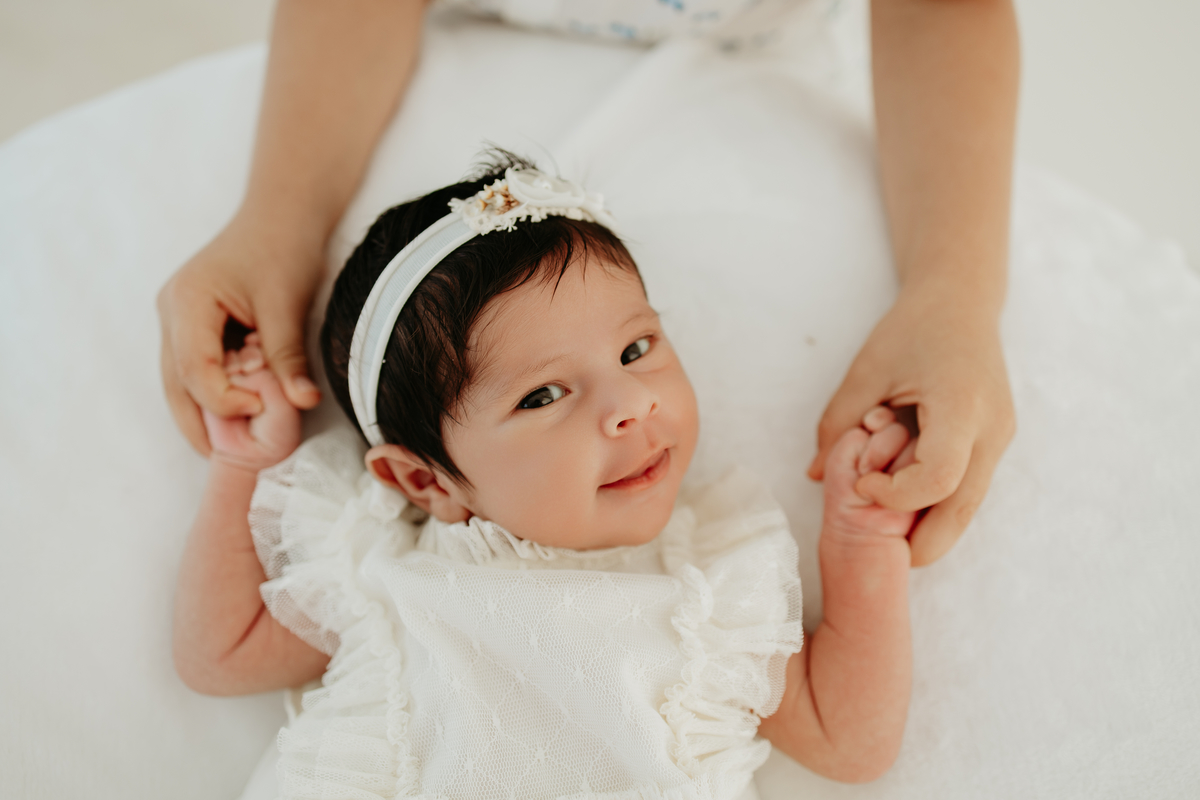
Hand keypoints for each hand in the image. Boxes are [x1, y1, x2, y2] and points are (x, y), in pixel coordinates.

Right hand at [157, 214, 323, 454]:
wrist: (283, 214)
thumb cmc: (284, 247)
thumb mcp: (287, 302)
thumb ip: (287, 354)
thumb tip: (303, 403)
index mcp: (187, 302)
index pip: (193, 371)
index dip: (225, 401)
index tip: (262, 411)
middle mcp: (170, 312)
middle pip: (176, 385)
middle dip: (204, 425)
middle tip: (237, 458)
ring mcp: (175, 320)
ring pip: (179, 383)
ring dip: (205, 416)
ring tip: (236, 448)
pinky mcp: (191, 327)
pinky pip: (193, 371)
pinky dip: (213, 396)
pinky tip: (239, 417)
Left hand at [808, 290, 1014, 565]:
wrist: (962, 301)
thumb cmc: (912, 328)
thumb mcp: (867, 370)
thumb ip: (839, 423)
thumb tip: (815, 476)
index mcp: (963, 406)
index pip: (938, 480)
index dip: (894, 495)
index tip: (860, 482)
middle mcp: (993, 430)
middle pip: (962, 510)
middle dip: (920, 541)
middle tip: (875, 550)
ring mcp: (1000, 440)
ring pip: (969, 507)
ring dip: (929, 528)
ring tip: (886, 534)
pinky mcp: (994, 444)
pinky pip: (968, 490)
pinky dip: (937, 506)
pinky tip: (903, 506)